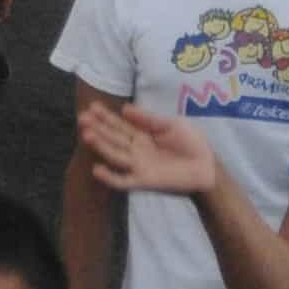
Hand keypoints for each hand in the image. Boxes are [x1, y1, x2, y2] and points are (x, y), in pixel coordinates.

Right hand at [80, 97, 222, 199]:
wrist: (206, 165)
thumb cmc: (191, 142)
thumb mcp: (171, 124)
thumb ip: (148, 119)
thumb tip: (124, 108)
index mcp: (142, 134)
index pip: (120, 124)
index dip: (106, 116)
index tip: (91, 107)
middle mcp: (136, 149)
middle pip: (113, 138)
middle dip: (98, 128)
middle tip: (82, 118)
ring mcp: (138, 165)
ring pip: (115, 154)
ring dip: (101, 145)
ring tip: (87, 134)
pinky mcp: (143, 180)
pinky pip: (123, 181)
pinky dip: (110, 177)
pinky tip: (97, 169)